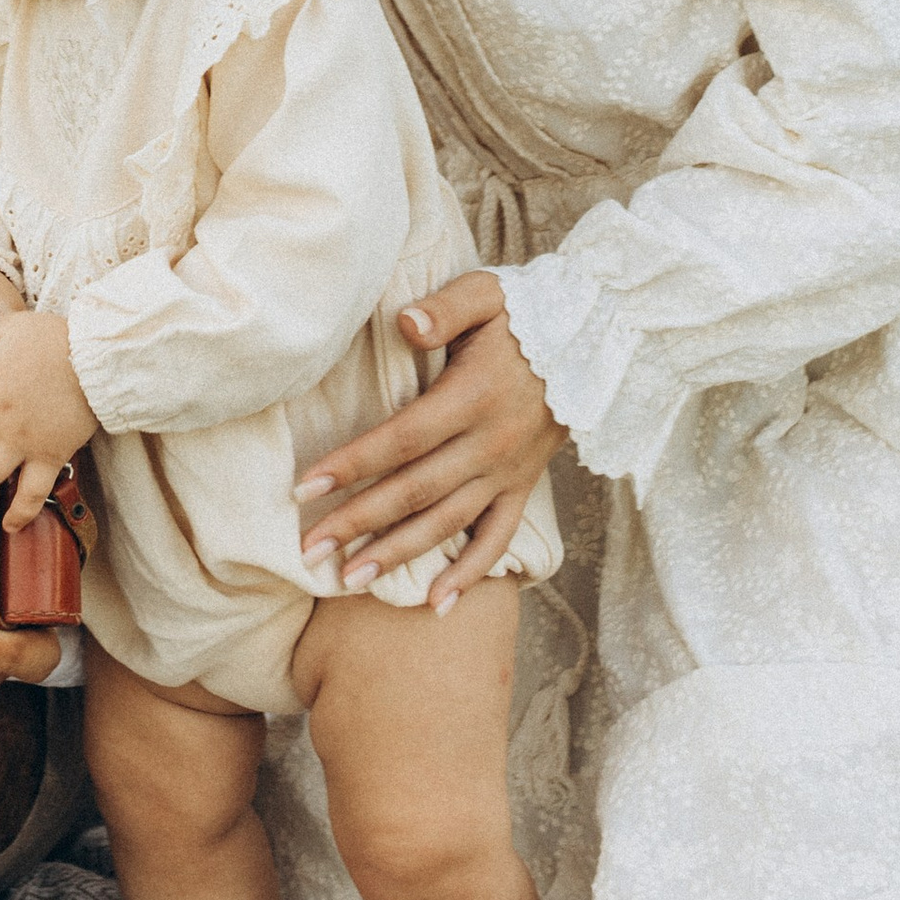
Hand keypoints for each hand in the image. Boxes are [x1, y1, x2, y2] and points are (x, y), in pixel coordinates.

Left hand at [297, 273, 558, 600]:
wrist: (595, 340)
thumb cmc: (526, 312)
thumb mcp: (486, 294)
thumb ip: (444, 308)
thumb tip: (404, 322)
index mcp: (473, 398)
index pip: (402, 439)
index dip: (352, 464)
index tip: (304, 488)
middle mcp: (490, 444)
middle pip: (414, 491)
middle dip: (357, 522)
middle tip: (308, 551)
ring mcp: (509, 472)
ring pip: (446, 522)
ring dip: (397, 554)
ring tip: (349, 581)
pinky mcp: (523, 488)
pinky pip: (497, 539)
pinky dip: (470, 575)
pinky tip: (436, 605)